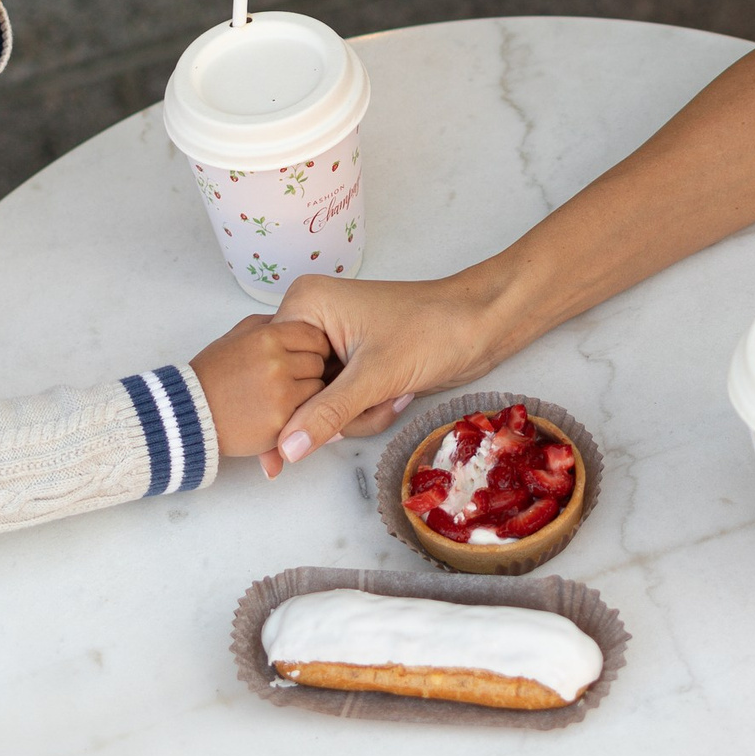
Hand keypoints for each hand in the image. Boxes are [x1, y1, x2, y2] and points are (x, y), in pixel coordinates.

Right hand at [192, 315, 331, 474]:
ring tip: (286, 395)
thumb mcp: (235, 336)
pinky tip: (283, 411)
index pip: (313, 335)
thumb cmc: (212, 374)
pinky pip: (308, 413)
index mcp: (266, 337)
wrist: (190, 413)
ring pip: (318, 388)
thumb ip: (267, 325)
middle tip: (295, 377)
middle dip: (311, 368)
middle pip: (319, 361)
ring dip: (308, 392)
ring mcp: (280, 393)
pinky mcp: (281, 421)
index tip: (307, 354)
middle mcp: (276, 362)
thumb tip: (296, 318)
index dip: (314, 345)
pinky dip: (301, 414)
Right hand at [263, 268, 510, 471]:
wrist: (482, 324)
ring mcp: (333, 345)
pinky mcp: (354, 364)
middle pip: (295, 394)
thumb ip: (327, 413)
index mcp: (304, 306)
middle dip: (337, 413)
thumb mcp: (376, 375)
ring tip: (393, 394)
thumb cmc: (433, 329)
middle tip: (376, 400)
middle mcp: (311, 322)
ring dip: (358, 415)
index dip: (289, 410)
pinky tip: (396, 395)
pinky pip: (342, 405)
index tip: (299, 443)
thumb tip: (286, 449)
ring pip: (320, 406)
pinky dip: (368, 411)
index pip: (271, 371)